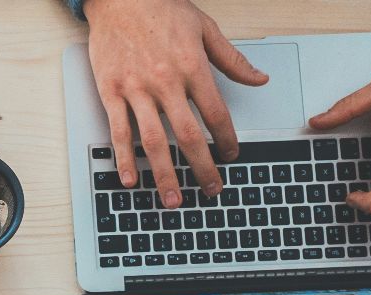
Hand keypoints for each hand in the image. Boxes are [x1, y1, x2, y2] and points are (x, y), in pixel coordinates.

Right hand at [83, 0, 266, 208]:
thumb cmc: (161, 8)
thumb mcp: (204, 28)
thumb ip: (232, 59)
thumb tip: (259, 79)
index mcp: (192, 67)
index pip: (216, 113)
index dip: (227, 139)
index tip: (231, 155)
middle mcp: (165, 82)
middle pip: (189, 135)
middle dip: (202, 167)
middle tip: (211, 189)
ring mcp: (136, 89)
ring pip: (154, 141)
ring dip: (165, 174)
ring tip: (173, 199)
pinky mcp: (111, 91)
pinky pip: (119, 131)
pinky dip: (124, 158)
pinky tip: (131, 179)